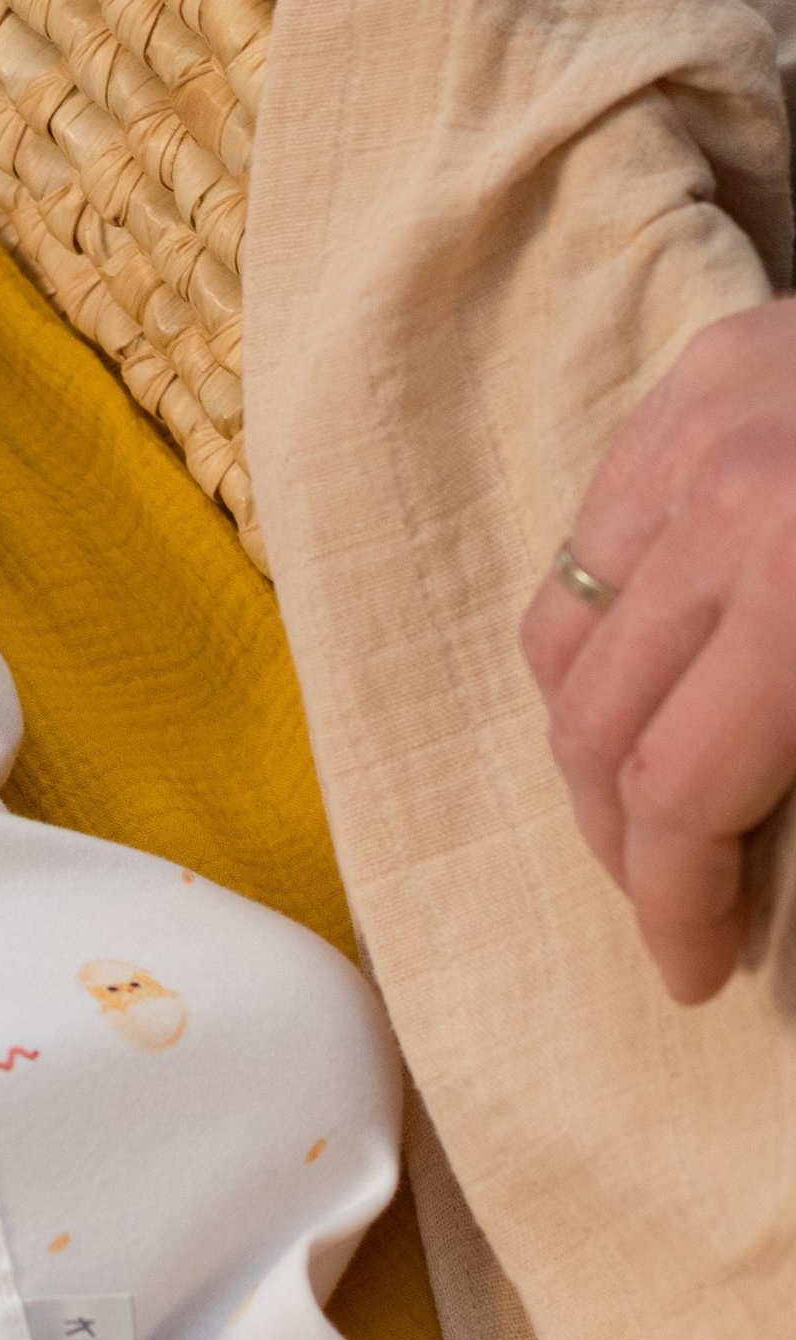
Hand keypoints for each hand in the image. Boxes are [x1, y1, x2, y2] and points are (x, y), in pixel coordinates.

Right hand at [522, 299, 795, 1001]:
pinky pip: (596, 524)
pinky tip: (669, 667)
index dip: (674, 905)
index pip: (674, 790)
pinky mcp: (703, 366)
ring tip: (651, 800)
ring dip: (594, 736)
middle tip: (676, 907)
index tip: (696, 973)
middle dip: (622, 844)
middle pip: (592, 720)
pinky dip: (609, 620)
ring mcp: (697, 419)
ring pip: (565, 624)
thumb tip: (782, 890)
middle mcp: (722, 504)